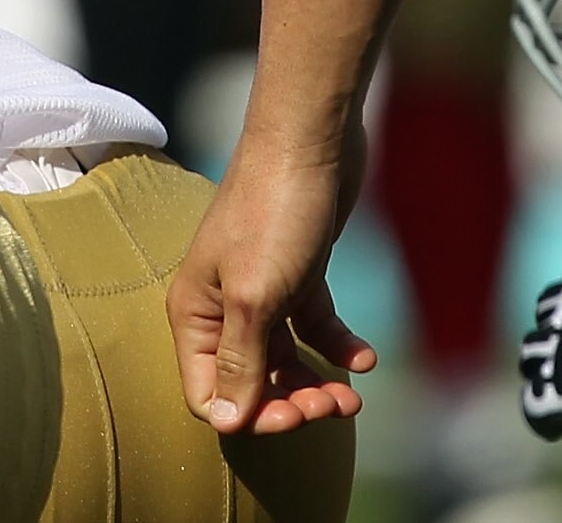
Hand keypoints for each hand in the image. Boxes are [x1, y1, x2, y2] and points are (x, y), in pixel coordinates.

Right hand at [169, 123, 374, 434]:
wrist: (312, 139)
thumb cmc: (273, 213)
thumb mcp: (254, 297)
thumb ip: (240, 362)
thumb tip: (225, 423)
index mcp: (197, 314)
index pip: (210, 393)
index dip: (250, 415)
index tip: (295, 417)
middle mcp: (223, 307)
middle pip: (250, 382)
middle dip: (291, 401)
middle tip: (333, 405)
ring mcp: (262, 290)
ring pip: (285, 360)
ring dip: (317, 383)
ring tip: (352, 394)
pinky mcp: (299, 274)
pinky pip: (314, 328)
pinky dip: (338, 347)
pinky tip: (364, 357)